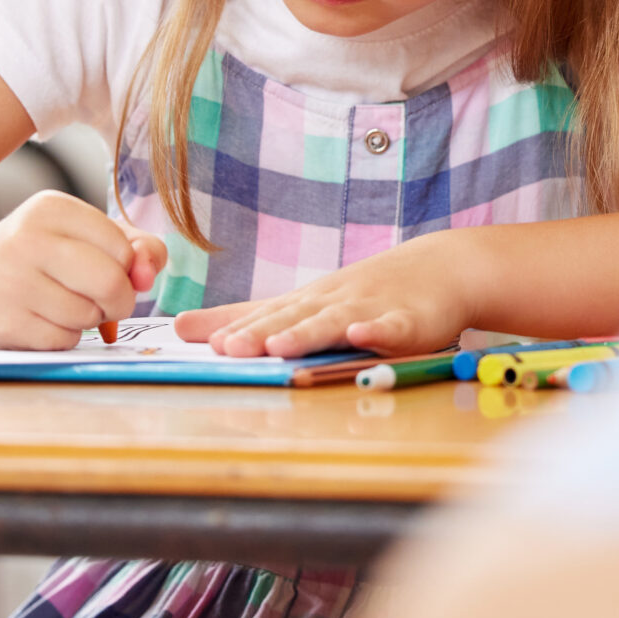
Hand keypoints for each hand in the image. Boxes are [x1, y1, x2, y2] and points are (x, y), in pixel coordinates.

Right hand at [0, 191, 165, 349]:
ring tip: (63, 304)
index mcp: (51, 209)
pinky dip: (66, 336)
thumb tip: (147, 275)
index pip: (122, 247)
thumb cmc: (39, 255)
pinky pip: (65, 340)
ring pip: (89, 316)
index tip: (106, 268)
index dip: (126, 268)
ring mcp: (12, 284)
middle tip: (104, 300)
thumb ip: (135, 246)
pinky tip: (44, 320)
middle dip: (119, 300)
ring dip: (89, 320)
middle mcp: (27, 241)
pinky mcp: (5, 324)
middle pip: (110, 283)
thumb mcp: (81, 234)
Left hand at [175, 234, 479, 358]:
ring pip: (333, 323)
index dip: (234, 331)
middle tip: (228, 348)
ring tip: (280, 345)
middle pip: (290, 320)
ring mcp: (368, 310)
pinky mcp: (407, 321)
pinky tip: (363, 333)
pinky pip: (391, 327)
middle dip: (258, 335)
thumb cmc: (362, 292)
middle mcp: (329, 304)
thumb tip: (180, 328)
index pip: (263, 318)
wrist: (438, 269)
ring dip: (307, 333)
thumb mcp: (301, 304)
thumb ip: (245, 318)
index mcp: (304, 304)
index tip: (201, 343)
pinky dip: (377, 329)